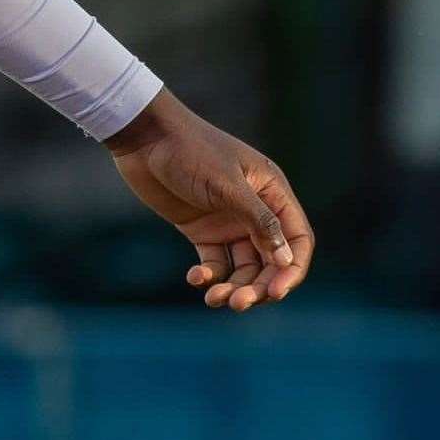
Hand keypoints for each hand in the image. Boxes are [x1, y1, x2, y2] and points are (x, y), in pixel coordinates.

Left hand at [104, 87, 313, 310]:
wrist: (143, 136)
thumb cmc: (189, 150)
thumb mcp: (226, 184)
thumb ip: (259, 221)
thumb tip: (286, 260)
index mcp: (271, 192)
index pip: (297, 240)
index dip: (291, 269)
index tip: (276, 293)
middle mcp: (254, 209)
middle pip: (271, 260)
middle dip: (259, 286)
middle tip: (237, 303)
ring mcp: (227, 221)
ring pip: (243, 267)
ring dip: (234, 287)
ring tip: (213, 298)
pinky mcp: (201, 229)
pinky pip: (216, 262)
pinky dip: (210, 275)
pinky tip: (195, 278)